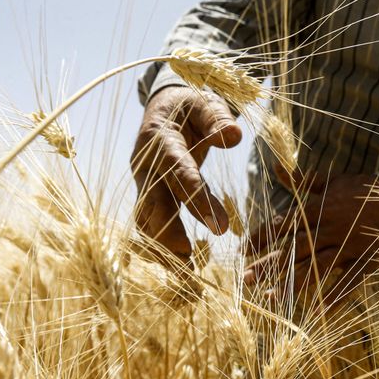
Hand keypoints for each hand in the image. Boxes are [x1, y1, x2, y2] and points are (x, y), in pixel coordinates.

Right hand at [130, 86, 241, 261]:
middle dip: (170, 233)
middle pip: (153, 203)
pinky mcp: (147, 196)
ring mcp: (143, 182)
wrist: (164, 107)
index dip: (197, 199)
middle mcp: (145, 164)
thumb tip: (235, 135)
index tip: (219, 226)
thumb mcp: (205, 102)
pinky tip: (182, 268)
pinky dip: (163, 247)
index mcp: (159, 139)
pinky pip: (151, 224)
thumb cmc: (190, 106)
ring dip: (163, 247)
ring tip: (186, 276)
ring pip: (147, 220)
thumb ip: (218, 119)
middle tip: (192, 259)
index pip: (178, 172)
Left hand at [244, 174, 378, 303]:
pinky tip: (318, 312)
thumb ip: (304, 180)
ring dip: (293, 284)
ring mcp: (349, 245)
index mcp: (320, 207)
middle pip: (294, 249)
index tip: (243, 250)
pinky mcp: (367, 259)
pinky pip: (350, 280)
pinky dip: (335, 296)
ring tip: (272, 299)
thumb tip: (278, 167)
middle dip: (269, 265)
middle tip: (247, 279)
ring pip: (317, 267)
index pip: (284, 224)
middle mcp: (330, 227)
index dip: (262, 237)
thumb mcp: (333, 181)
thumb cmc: (363, 189)